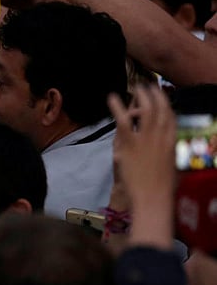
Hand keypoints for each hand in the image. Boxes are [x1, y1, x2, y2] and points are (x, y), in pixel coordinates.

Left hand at [108, 86, 175, 248]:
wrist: (152, 198)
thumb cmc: (161, 188)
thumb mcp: (168, 165)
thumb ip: (163, 151)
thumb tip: (160, 144)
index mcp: (172, 141)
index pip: (170, 116)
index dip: (165, 102)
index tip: (159, 94)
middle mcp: (162, 136)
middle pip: (160, 108)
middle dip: (154, 93)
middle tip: (146, 86)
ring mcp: (146, 138)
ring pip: (145, 109)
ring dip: (140, 95)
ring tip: (134, 87)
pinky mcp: (130, 144)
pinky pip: (122, 120)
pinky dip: (117, 107)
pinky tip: (111, 98)